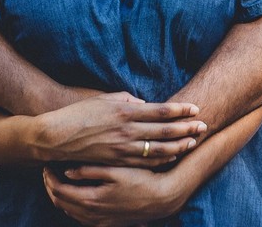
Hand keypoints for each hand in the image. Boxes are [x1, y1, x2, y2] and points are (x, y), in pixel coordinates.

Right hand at [34, 92, 206, 166]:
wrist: (56, 136)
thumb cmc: (80, 113)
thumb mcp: (105, 99)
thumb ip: (128, 100)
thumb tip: (145, 104)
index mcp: (126, 110)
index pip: (161, 110)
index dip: (181, 110)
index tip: (196, 109)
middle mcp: (128, 130)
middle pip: (165, 130)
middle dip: (187, 128)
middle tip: (205, 126)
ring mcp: (123, 148)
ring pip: (159, 149)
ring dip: (179, 146)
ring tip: (193, 142)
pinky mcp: (117, 161)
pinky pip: (145, 162)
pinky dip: (161, 160)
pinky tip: (172, 157)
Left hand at [43, 164, 187, 226]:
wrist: (161, 198)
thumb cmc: (141, 180)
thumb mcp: (116, 170)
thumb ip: (90, 170)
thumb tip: (68, 171)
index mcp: (90, 199)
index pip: (59, 190)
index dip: (50, 176)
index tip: (48, 163)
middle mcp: (91, 214)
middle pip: (60, 202)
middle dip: (51, 185)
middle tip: (49, 170)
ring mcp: (97, 221)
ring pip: (68, 210)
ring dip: (61, 195)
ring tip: (59, 179)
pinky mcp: (105, 223)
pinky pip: (80, 217)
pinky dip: (72, 204)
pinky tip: (76, 193)